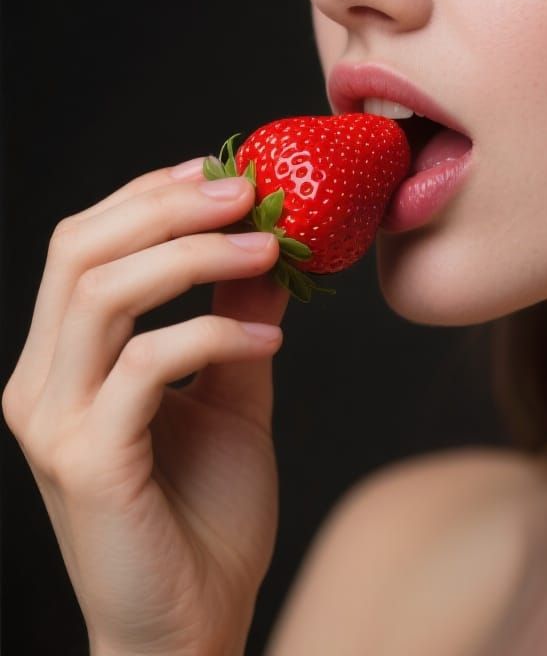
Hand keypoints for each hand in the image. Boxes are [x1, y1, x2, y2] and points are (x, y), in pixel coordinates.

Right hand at [2, 158, 289, 655]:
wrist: (193, 626)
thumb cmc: (205, 515)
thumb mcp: (231, 395)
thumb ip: (238, 323)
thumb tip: (267, 251)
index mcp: (67, 362)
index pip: (84, 246)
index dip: (147, 195)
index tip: (220, 169)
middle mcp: (42, 384)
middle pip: (79, 252)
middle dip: (165, 205)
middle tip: (245, 190)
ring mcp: (55, 423)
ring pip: (100, 295)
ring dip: (192, 256)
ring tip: (268, 248)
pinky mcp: (87, 463)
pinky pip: (145, 368)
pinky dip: (212, 337)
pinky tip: (269, 344)